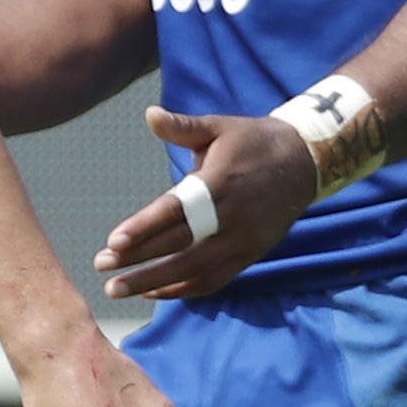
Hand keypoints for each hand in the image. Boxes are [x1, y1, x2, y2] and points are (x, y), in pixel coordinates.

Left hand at [91, 106, 319, 303]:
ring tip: (117, 289)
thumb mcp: (219, 127)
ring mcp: (243, 241)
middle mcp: (232, 217)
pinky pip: (213, 280)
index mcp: (220, 182)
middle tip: (101, 266)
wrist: (304, 163)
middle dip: (138, 261)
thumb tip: (149, 114)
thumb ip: (183, 128)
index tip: (114, 241)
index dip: (145, 228)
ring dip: (154, 283)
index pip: (177, 211)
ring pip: (195, 271)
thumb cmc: (252, 141)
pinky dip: (182, 290)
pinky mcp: (250, 255)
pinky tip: (151, 292)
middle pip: (181, 247)